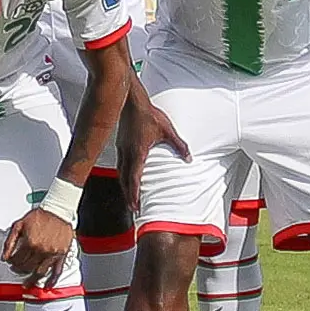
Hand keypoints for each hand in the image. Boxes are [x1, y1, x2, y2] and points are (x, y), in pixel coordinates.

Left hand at [2, 208, 74, 286]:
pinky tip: (47, 286)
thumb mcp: (19, 225)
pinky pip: (56, 271)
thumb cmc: (39, 216)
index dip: (12, 262)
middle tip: (16, 270)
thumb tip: (5, 256)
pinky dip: (52, 280)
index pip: (17, 260)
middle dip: (19, 270)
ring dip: (32, 280)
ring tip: (27, 283)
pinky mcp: (61, 255)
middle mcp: (41, 250)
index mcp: (30, 243)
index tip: (10, 262)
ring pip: (40, 272)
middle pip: (27, 267)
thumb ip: (10, 242)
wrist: (57, 211)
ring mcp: (52, 254)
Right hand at [117, 92, 189, 213]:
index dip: (135, 193)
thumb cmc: (148, 114)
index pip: (134, 178)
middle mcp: (127, 153)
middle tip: (133, 208)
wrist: (132, 102)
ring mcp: (121, 148)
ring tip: (129, 195)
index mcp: (137, 153)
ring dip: (124, 185)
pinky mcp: (120, 143)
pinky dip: (123, 174)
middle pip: (125, 180)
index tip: (136, 205)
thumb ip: (179, 145)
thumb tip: (189, 158)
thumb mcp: (167, 130)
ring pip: (120, 172)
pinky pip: (120, 163)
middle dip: (129, 195)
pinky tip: (126, 175)